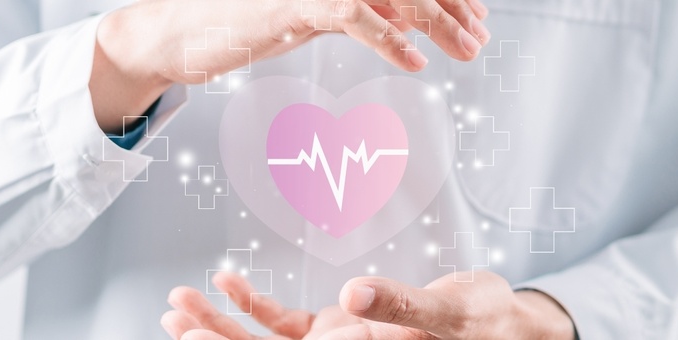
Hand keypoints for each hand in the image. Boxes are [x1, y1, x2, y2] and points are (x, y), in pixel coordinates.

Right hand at [89, 0, 489, 131]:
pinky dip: (390, 39)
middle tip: (479, 37)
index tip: (475, 17)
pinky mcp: (293, 3)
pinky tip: (413, 62)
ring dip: (438, 20)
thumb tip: (405, 23)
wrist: (179, 32)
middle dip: (453, 4)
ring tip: (466, 49)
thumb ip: (356, 13)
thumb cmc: (242, 21)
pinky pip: (353, 14)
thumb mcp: (311, 14)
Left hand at [161, 271, 574, 338]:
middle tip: (173, 316)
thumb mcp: (454, 315)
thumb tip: (351, 296)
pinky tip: (230, 281)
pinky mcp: (339, 332)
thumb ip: (404, 307)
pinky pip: (290, 324)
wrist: (504, 326)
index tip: (190, 336)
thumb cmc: (492, 327)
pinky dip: (257, 306)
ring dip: (223, 325)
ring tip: (182, 301)